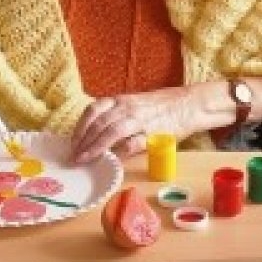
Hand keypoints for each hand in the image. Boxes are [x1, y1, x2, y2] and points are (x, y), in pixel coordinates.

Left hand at [70, 89, 200, 163]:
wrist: (189, 104)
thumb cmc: (162, 106)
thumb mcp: (134, 104)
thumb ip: (117, 116)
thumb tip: (96, 133)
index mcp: (121, 100)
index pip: (93, 110)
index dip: (79, 127)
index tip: (72, 142)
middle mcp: (127, 108)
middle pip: (98, 124)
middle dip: (82, 142)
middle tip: (73, 157)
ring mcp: (139, 121)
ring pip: (110, 132)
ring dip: (95, 147)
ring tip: (84, 160)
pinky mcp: (152, 134)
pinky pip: (132, 144)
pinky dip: (120, 153)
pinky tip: (111, 161)